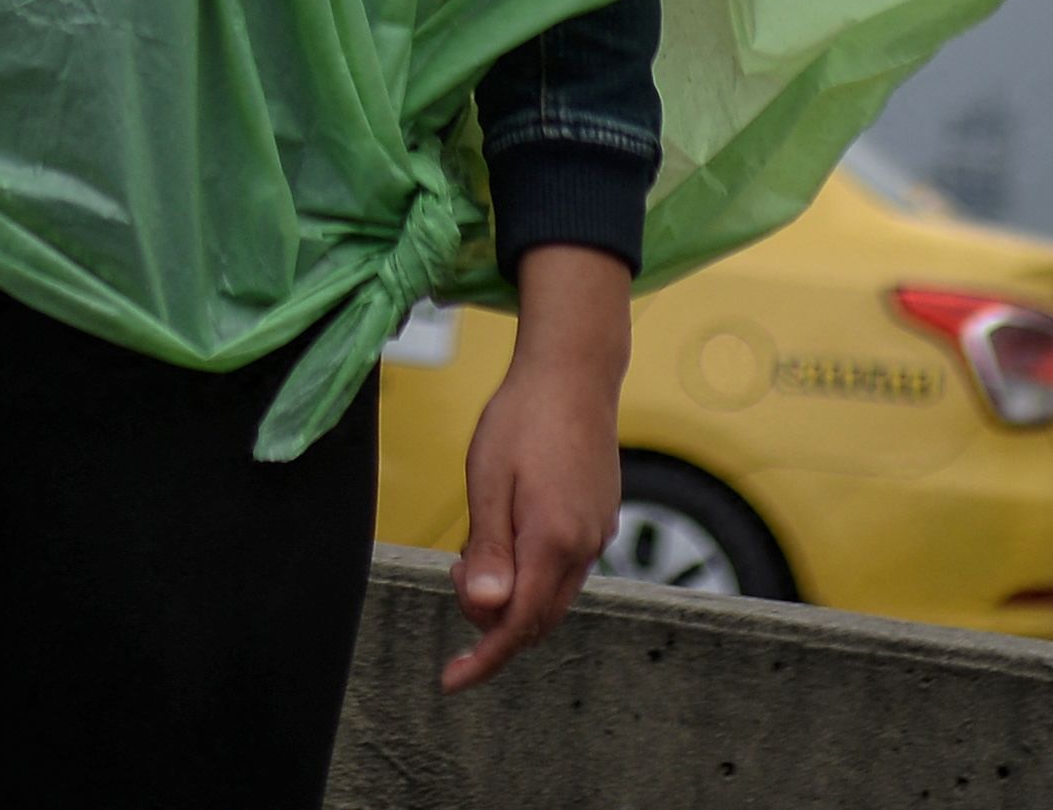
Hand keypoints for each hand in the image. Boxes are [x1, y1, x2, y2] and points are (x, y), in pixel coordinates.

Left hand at [444, 244, 629, 691]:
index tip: (451, 681)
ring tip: (472, 549)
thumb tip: (484, 609)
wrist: (574, 370)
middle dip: (492, 620)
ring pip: (553, 595)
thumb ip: (487, 551)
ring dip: (512, 594)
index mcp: (554, 541)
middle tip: (453, 572)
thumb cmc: (522, 418)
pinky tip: (508, 534)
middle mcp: (585, 546)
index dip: (483, 659)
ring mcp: (599, 533)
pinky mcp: (601, 518)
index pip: (517, 625)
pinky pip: (566, 567)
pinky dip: (533, 572)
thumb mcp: (488, 481)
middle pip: (538, 618)